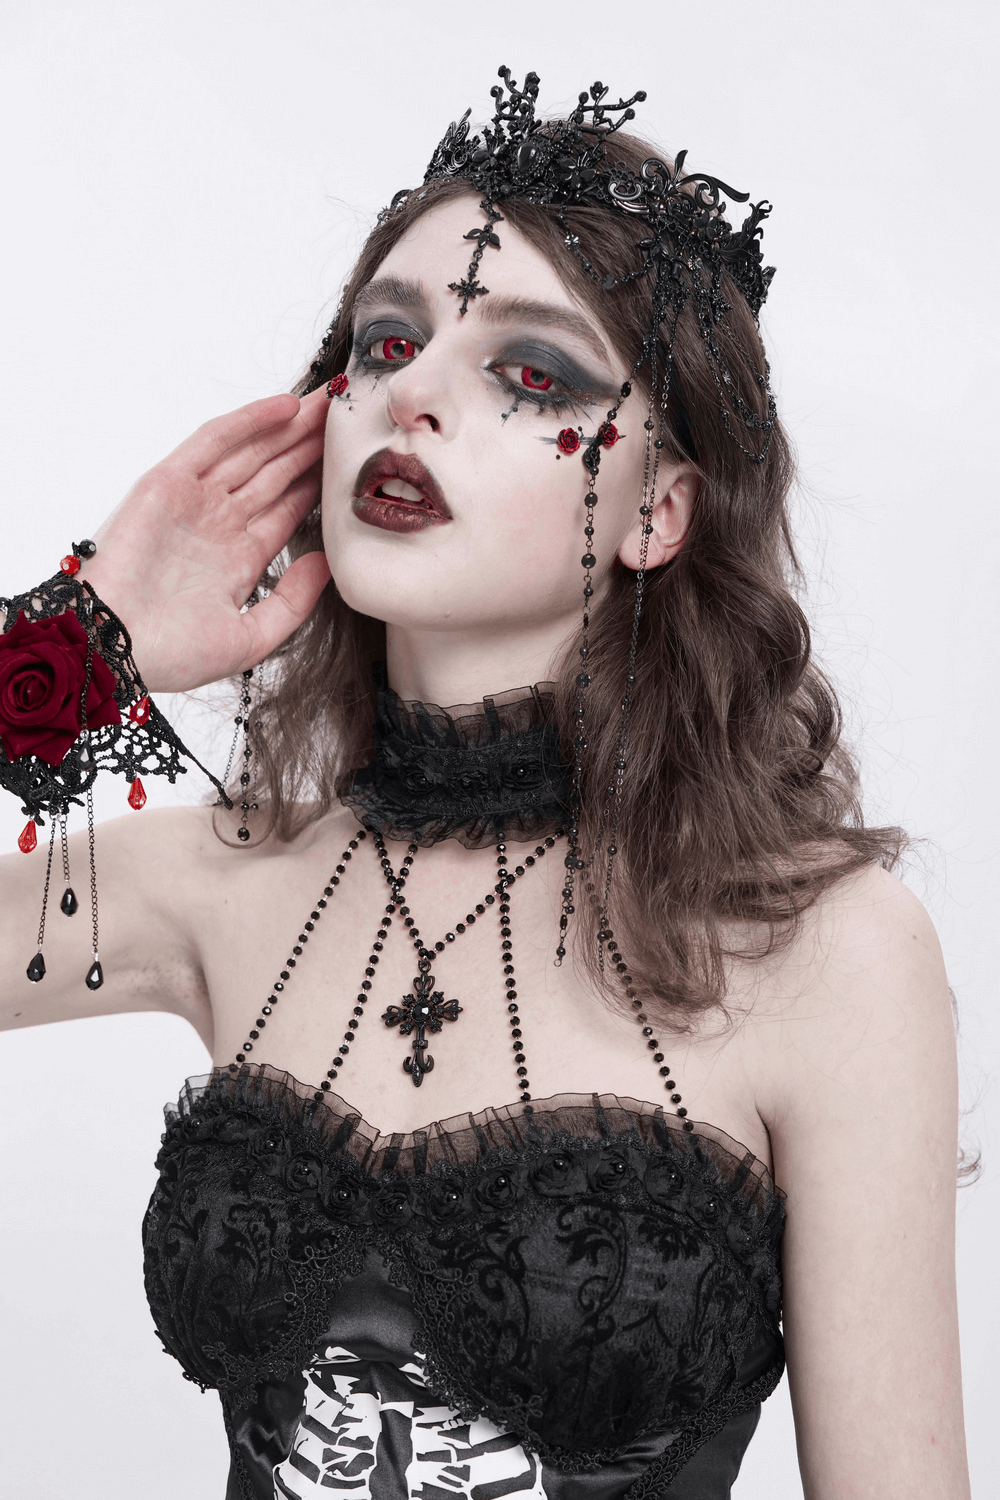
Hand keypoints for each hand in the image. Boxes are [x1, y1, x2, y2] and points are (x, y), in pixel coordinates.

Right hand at [79, 389, 331, 691]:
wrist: (115, 647)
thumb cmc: (169, 654)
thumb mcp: (250, 638)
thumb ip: (292, 603)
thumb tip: (325, 564)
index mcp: (237, 559)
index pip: (286, 509)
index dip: (318, 483)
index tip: (350, 462)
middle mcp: (218, 524)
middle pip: (274, 473)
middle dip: (309, 446)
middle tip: (346, 416)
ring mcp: (194, 500)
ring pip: (251, 451)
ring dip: (289, 426)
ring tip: (328, 402)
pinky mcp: (168, 481)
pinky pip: (215, 441)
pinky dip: (250, 421)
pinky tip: (286, 406)